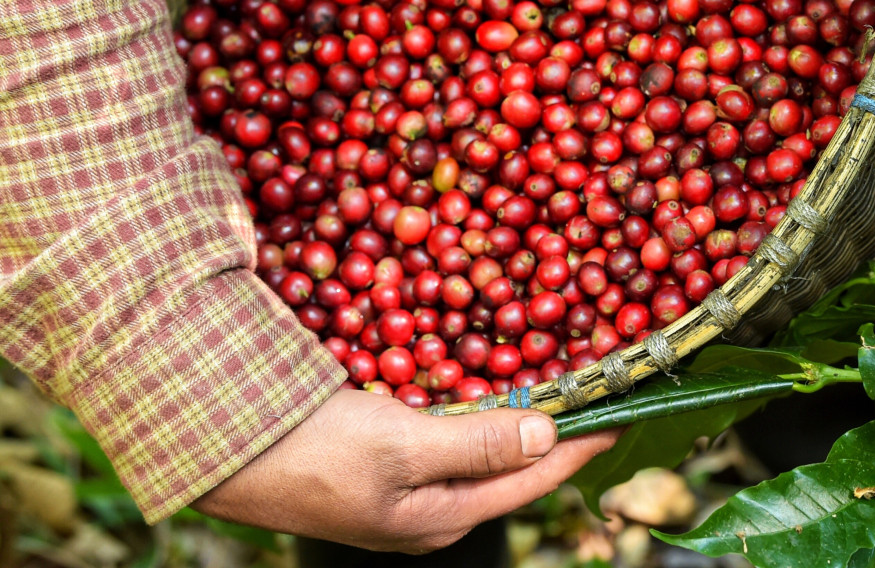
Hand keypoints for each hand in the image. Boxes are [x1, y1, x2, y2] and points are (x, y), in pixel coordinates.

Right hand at [192, 389, 617, 552]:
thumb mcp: (400, 446)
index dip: (581, 445)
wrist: (216, 449)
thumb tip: (549, 436)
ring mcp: (404, 491)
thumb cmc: (307, 452)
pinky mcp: (381, 464)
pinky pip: (445, 438)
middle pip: (511, 470)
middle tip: (597, 396)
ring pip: (479, 452)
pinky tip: (487, 391)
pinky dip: (474, 414)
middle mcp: (431, 512)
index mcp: (442, 519)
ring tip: (558, 390)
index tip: (622, 414)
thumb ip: (477, 444)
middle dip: (556, 434)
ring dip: (517, 422)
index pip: (533, 480)